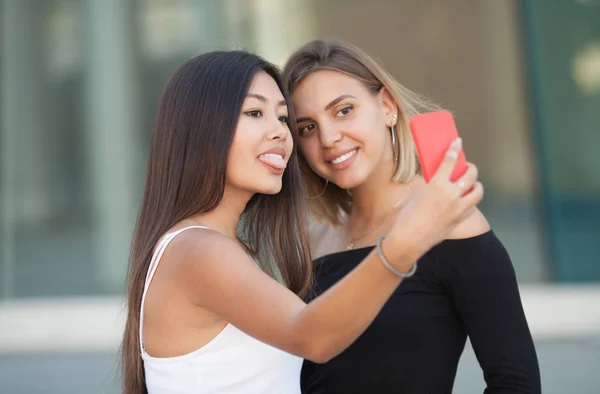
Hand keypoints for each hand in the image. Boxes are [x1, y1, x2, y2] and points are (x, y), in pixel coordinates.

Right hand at [384, 138, 483, 269]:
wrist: (410, 239)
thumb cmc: (408, 217)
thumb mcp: (417, 194)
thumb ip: (431, 185)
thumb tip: (437, 180)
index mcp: (438, 185)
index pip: (450, 161)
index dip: (455, 149)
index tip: (458, 142)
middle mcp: (452, 195)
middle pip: (470, 175)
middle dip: (471, 168)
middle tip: (467, 167)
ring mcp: (458, 209)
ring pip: (477, 191)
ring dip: (476, 185)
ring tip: (472, 184)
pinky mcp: (460, 220)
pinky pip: (472, 207)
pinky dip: (471, 201)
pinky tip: (466, 201)